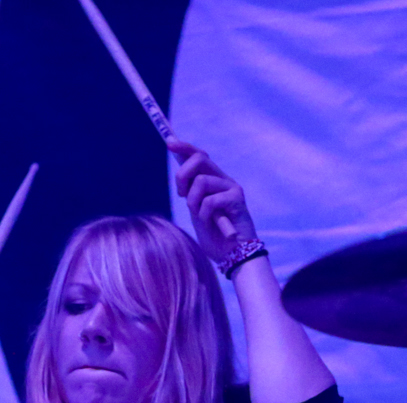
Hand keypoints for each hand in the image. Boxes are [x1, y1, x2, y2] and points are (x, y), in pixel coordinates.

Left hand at [169, 139, 256, 262]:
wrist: (233, 257)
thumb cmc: (215, 237)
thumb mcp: (197, 211)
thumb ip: (191, 193)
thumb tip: (181, 175)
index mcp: (214, 180)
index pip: (199, 155)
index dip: (184, 147)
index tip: (169, 142)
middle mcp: (224, 180)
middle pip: (200, 158)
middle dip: (183, 175)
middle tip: (182, 195)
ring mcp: (232, 188)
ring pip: (201, 181)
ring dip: (193, 202)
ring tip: (201, 217)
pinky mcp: (237, 200)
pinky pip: (210, 200)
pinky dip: (204, 215)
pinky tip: (212, 224)